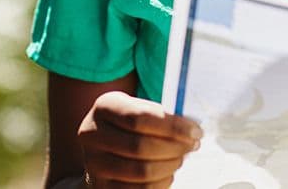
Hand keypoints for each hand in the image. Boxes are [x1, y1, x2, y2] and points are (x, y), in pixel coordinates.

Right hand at [76, 91, 202, 187]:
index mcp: (104, 107)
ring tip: (179, 158)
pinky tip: (167, 173)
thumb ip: (161, 115)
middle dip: (175, 148)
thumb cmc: (129, 126)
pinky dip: (161, 182)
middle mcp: (91, 134)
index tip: (196, 132)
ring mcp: (93, 163)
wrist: (102, 149)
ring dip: (170, 166)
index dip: (172, 127)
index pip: (140, 118)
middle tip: (192, 146)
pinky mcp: (101, 186)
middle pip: (141, 146)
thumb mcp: (139, 109)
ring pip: (142, 171)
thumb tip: (191, 128)